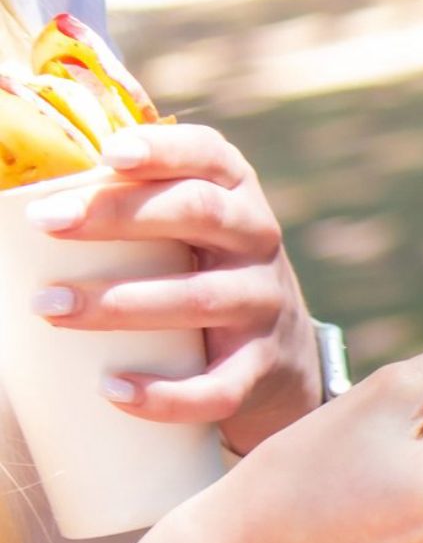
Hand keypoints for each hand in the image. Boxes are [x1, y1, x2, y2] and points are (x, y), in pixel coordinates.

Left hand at [26, 124, 320, 453]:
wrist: (277, 356)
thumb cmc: (196, 273)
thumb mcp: (182, 230)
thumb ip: (124, 203)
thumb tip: (12, 203)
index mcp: (234, 193)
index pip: (208, 155)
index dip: (162, 149)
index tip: (108, 153)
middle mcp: (257, 239)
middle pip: (200, 212)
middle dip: (120, 214)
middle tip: (46, 224)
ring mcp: (264, 303)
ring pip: (201, 297)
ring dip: (120, 303)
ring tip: (49, 310)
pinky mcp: (261, 365)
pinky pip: (219, 384)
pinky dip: (166, 393)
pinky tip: (115, 390)